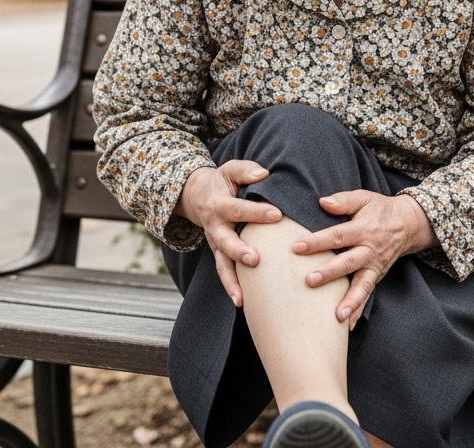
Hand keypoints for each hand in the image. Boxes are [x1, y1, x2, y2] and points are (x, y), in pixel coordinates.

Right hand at [174, 161, 281, 306]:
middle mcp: (215, 227)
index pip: (239, 208)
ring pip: (221, 264)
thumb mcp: (230, 170)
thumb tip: (264, 174)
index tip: (277, 214)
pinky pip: (224, 273)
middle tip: (255, 260)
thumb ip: (246, 170)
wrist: (196, 196)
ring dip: (231, 281)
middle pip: (225, 241)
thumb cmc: (222, 182)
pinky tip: (242, 303)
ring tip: (240, 298)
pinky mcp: (220, 254)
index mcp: (219, 205)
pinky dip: (231, 288)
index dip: (257, 212)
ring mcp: (215, 244)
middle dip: (239, 251)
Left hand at [292, 190, 437, 329]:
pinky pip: (367, 295)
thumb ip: (344, 201)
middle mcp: (370, 250)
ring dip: (350, 301)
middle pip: (348, 262)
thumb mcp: (364, 198)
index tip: (297, 247)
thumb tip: (322, 202)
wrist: (408, 224)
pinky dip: (358, 310)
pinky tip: (346, 326)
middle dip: (330, 273)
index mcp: (364, 229)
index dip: (318, 241)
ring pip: (362, 285)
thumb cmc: (380, 209)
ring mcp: (374, 266)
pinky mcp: (376, 276)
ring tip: (336, 316)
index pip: (338, 235)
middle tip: (310, 280)